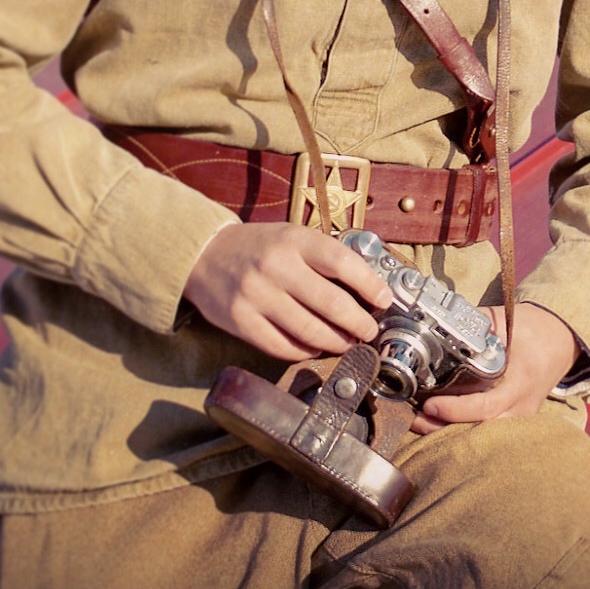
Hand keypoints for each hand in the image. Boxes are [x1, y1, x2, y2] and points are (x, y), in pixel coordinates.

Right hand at [183, 223, 392, 362]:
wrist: (205, 254)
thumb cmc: (260, 247)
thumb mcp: (292, 237)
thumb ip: (324, 257)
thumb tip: (367, 288)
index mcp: (294, 240)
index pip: (342, 262)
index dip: (370, 285)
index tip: (384, 300)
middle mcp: (276, 266)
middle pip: (331, 304)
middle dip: (360, 323)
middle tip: (370, 331)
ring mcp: (257, 296)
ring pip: (310, 331)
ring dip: (337, 342)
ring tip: (348, 343)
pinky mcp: (241, 322)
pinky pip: (283, 347)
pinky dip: (305, 351)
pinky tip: (315, 348)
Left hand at [410, 302, 579, 433]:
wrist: (561, 340)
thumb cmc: (532, 327)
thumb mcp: (505, 319)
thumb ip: (476, 325)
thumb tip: (441, 325)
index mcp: (520, 379)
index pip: (485, 405)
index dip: (456, 410)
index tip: (430, 404)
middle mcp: (522, 405)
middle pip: (481, 430)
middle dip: (444, 429)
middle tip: (415, 419)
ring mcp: (522, 417)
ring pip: (484, 437)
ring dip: (451, 433)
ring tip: (421, 423)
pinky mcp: (518, 420)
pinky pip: (490, 433)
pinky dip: (465, 431)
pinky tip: (441, 426)